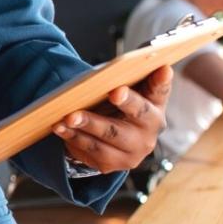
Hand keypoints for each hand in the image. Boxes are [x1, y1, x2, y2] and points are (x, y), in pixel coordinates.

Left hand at [52, 65, 172, 172]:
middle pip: (139, 114)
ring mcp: (134, 150)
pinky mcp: (114, 163)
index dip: (162, 80)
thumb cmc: (117, 109)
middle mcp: (150, 129)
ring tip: (68, 116)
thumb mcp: (127, 93)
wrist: (112, 144)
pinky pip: (92, 151)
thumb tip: (130, 59)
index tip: (162, 68)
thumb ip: (132, 77)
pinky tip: (60, 128)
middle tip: (114, 91)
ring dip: (87, 124)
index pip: (161, 89)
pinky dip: (74, 137)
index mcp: (155, 105)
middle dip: (126, 102)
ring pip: (110, 135)